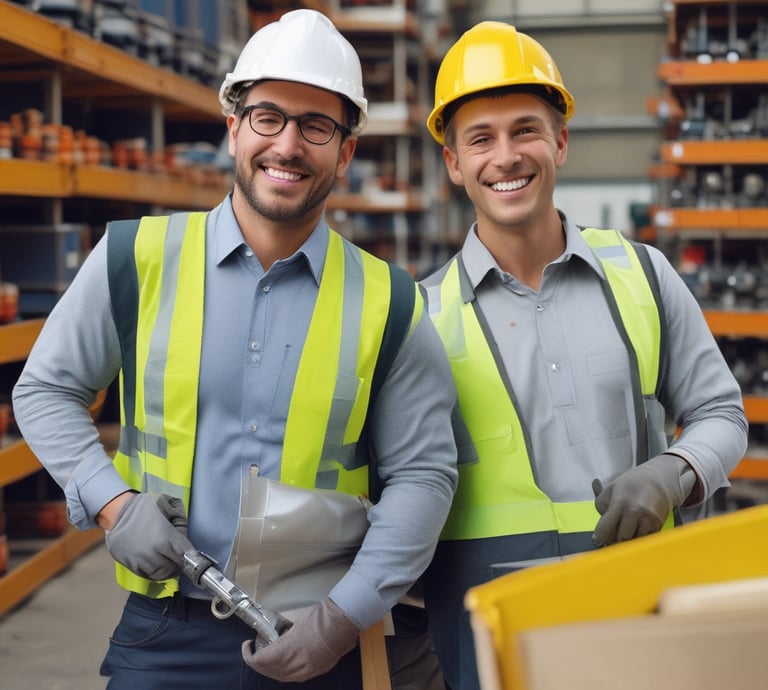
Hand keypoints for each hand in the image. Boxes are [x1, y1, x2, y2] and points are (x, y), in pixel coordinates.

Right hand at [105, 492, 192, 579]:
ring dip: (167, 569)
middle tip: (180, 557)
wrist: (118, 511)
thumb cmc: (145, 507)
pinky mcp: (128, 564)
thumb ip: (181, 519)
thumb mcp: (169, 504)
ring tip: (168, 560)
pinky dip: (154, 571)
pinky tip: (156, 561)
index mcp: (164, 538)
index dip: (192, 558)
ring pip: (159, 575)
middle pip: (173, 568)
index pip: (185, 556)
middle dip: (179, 563)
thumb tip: (185, 536)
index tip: (194, 557)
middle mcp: (151, 553)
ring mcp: (138, 560)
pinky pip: (146, 575)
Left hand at [241, 598, 359, 681]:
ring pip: (282, 677)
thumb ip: (282, 634)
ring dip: (271, 668)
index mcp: (288, 650)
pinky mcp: (317, 671)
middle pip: (269, 672)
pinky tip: (285, 661)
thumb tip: (274, 634)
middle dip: (259, 663)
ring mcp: (307, 670)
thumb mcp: (295, 621)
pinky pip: (295, 676)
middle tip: (255, 650)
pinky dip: (285, 671)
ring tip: (269, 656)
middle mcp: (296, 665)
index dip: (249, 655)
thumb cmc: (321, 616)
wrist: (343, 621)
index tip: (247, 646)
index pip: (260, 661)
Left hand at [592, 454, 695, 545]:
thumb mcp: (609, 490)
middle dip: (615, 538)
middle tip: (613, 533)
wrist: (657, 479)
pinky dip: (639, 536)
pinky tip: (637, 526)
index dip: (600, 537)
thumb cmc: (630, 485)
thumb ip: (600, 506)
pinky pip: (645, 538)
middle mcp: (635, 510)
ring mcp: (648, 518)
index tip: (598, 539)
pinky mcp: (658, 524)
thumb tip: (599, 527)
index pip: (605, 528)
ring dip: (628, 539)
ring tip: (626, 527)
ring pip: (634, 541)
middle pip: (621, 537)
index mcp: (619, 502)